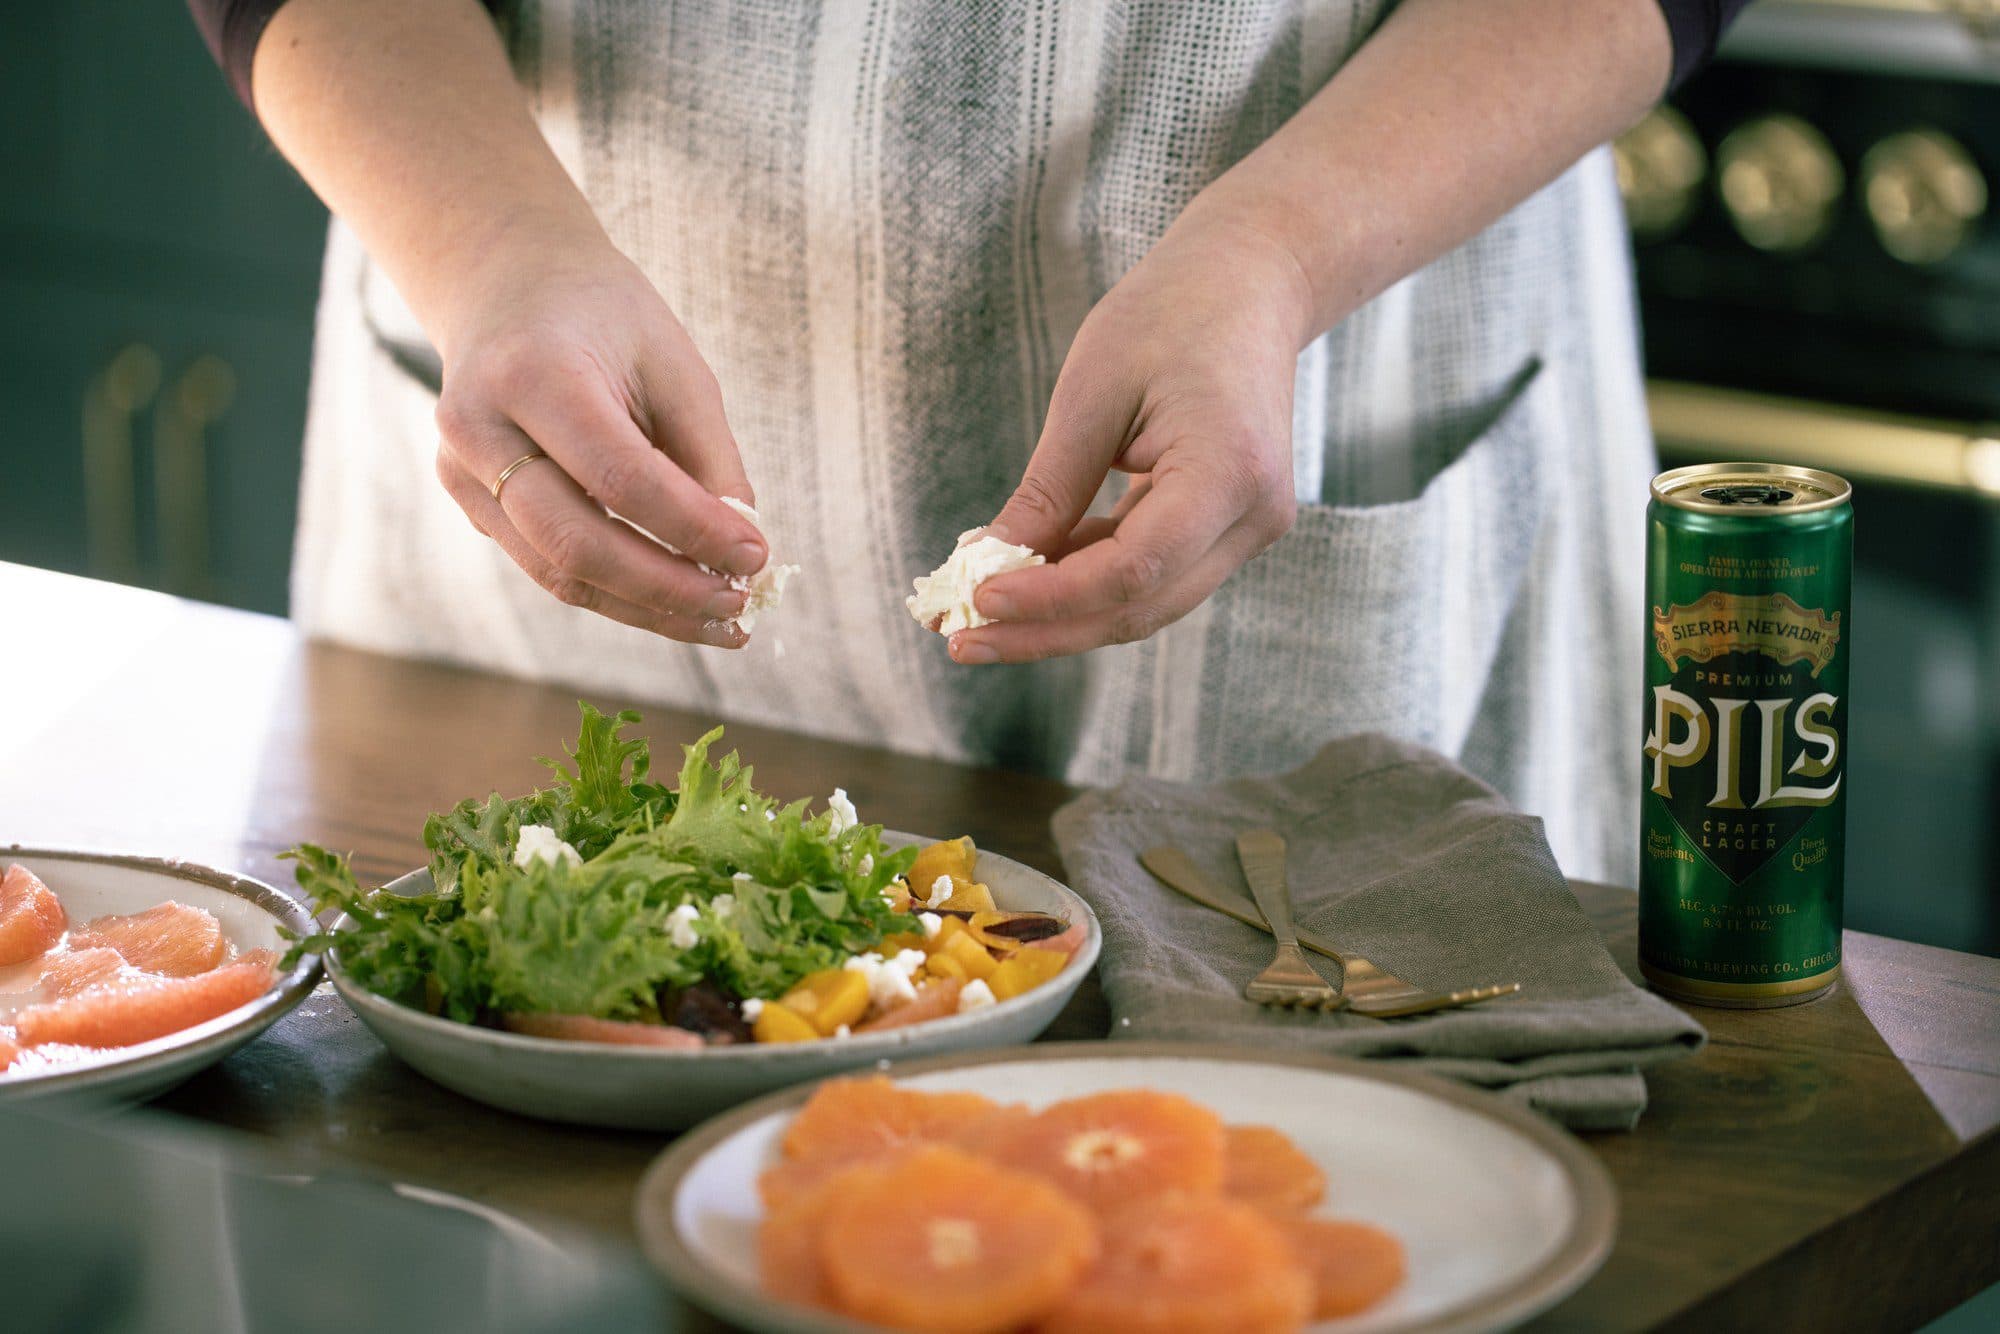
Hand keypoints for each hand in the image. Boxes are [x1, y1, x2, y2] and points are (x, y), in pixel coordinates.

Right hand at [431, 228, 765, 645]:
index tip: (757, 556)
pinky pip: (548, 568)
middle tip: (740, 605)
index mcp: (531, 373)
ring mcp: (462, 472)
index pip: (619, 476)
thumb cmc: (603, 317)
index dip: (692, 528)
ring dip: (647, 609)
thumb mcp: (673, 364)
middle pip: (575, 542)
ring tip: (721, 621)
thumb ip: (707, 456)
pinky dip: (619, 595)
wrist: (505, 285)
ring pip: (558, 574)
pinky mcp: (470, 503)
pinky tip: (677, 604)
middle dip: (667, 589)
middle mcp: (479, 429)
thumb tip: (742, 551)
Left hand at [951, 214, 1311, 663]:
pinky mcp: (1226, 527)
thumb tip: (988, 566)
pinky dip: (1085, 580)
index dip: (1051, 598)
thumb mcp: (1094, 391)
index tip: (977, 602)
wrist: (1251, 280)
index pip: (1133, 570)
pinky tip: (1022, 576)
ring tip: (975, 619)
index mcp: (1230, 474)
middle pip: (1140, 606)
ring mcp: (1248, 528)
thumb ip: (1049, 490)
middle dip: (1045, 630)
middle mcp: (1255, 517)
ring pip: (1143, 603)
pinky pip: (1150, 573)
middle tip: (959, 640)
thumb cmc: (1170, 314)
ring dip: (1060, 616)